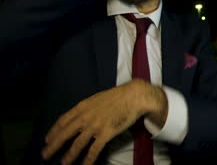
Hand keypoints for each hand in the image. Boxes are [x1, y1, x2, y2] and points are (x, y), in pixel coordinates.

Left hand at [42, 79, 167, 164]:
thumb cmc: (117, 96)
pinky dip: (88, 160)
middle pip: (65, 134)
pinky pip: (94, 150)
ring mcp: (95, 126)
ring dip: (69, 156)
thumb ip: (86, 108)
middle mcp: (85, 117)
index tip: (47, 139)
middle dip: (53, 146)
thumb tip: (79, 116)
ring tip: (63, 164)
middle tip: (45, 155)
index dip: (53, 131)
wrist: (133, 96)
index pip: (62, 120)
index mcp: (82, 106)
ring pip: (77, 144)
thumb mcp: (96, 99)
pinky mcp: (106, 133)